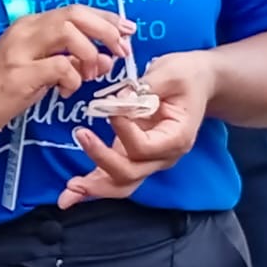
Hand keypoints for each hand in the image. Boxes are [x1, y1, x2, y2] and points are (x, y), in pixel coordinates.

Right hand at [0, 6, 134, 140]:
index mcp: (30, 24)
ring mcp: (21, 51)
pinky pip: (61, 67)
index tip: (128, 30)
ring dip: (90, 54)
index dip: (107, 18)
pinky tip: (67, 91)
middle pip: (76, 15)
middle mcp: (26, 30)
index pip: (76, 10)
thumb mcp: (36, 67)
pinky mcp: (19, 74)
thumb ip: (68, 58)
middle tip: (121, 50)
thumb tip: (103, 58)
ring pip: (70, 33)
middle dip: (107, 30)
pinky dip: (73, 78)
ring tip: (91, 74)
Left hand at [58, 50, 215, 207]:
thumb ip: (146, 86)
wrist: (198, 83)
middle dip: (103, 160)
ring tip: (69, 191)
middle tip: (82, 136)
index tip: (113, 106)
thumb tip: (119, 99)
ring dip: (94, 187)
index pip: (145, 146)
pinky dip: (91, 185)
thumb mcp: (171, 72)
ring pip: (121, 184)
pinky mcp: (132, 155)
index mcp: (176, 138)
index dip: (125, 130)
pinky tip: (70, 194)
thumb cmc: (186, 76)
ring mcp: (147, 160)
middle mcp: (162, 156)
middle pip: (130, 173)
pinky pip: (112, 177)